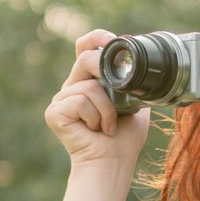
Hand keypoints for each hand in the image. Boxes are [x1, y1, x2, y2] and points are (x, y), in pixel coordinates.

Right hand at [45, 29, 151, 167]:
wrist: (114, 162)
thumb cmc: (124, 137)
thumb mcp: (135, 103)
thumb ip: (133, 82)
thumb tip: (145, 64)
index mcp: (88, 81)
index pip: (84, 48)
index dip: (95, 38)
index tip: (112, 41)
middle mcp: (71, 87)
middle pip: (85, 59)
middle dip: (108, 74)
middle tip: (119, 98)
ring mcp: (61, 100)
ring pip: (90, 86)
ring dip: (109, 109)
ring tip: (108, 126)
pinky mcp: (54, 113)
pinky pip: (81, 101)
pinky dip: (98, 116)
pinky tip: (97, 130)